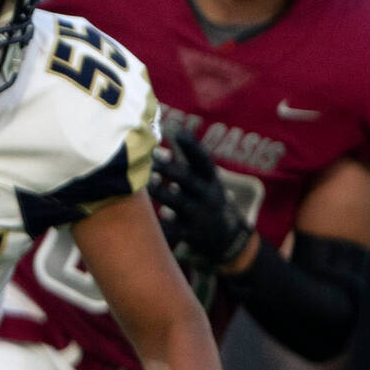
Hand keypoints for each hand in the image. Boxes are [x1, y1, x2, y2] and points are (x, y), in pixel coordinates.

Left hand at [148, 131, 252, 268]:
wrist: (224, 238)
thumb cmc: (202, 198)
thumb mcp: (201, 181)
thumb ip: (180, 164)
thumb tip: (153, 145)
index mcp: (210, 179)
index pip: (203, 159)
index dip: (191, 145)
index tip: (176, 132)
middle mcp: (208, 195)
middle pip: (188, 179)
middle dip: (170, 168)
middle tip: (150, 157)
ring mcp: (200, 216)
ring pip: (178, 203)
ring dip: (161, 192)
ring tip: (145, 183)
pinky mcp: (191, 235)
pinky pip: (173, 230)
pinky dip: (160, 226)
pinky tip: (145, 220)